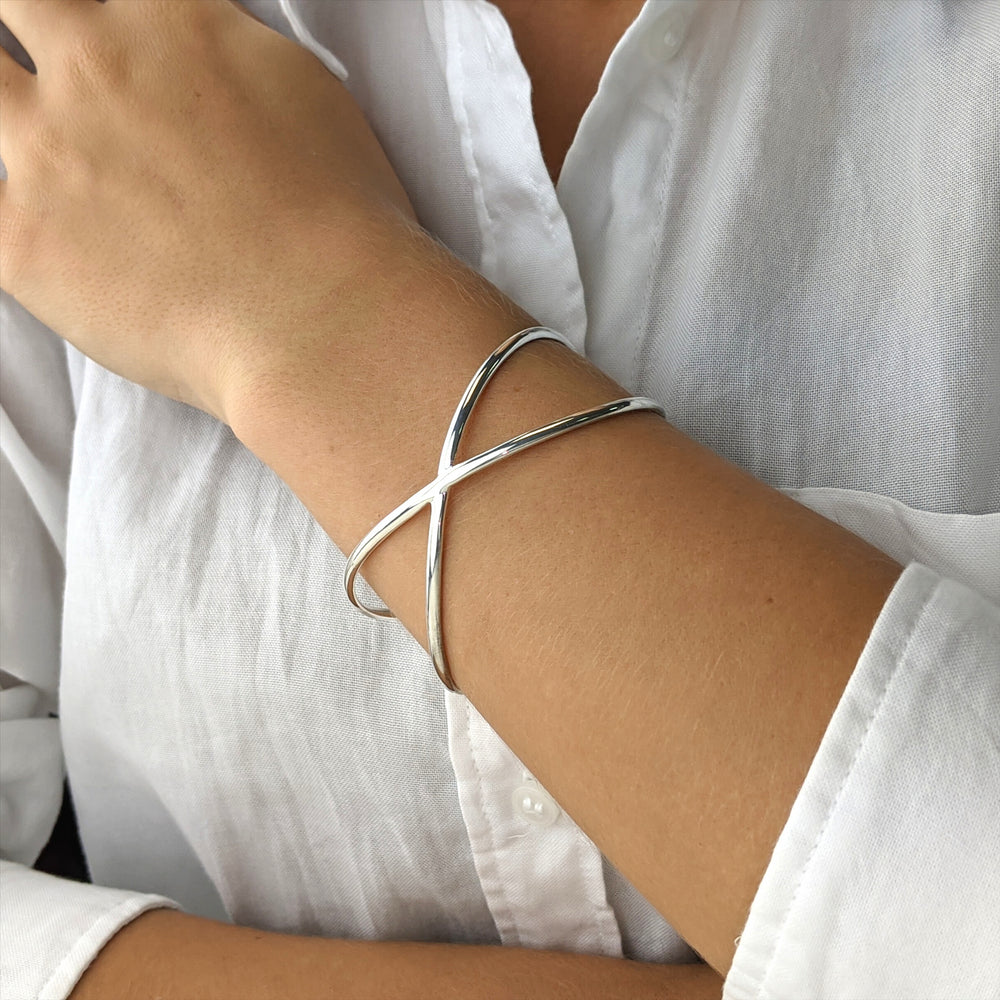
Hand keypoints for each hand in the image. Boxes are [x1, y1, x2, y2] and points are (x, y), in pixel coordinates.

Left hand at [0, 0, 415, 421]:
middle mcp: (97, 67)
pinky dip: (8, 218)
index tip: (93, 32)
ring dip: (6, 111)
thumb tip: (200, 47)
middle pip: (16, 0)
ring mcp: (45, 154)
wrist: (322, 319)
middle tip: (51, 59)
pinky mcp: (21, 244)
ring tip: (39, 146)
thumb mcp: (307, 94)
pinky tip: (29, 230)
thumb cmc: (343, 224)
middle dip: (28, 21)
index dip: (97, 15)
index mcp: (173, 22)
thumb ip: (228, 52)